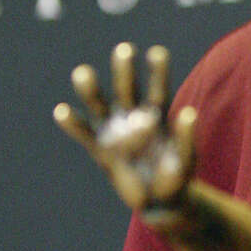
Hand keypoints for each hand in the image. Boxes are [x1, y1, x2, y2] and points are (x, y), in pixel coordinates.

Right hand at [55, 43, 196, 211]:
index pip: (158, 88)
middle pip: (127, 89)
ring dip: (90, 89)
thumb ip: (186, 139)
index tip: (157, 52)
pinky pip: (85, 134)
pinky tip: (61, 111)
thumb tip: (189, 112)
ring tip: (82, 73)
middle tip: (124, 49)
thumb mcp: (186, 160)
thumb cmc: (177, 178)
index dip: (157, 70)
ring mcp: (114, 131)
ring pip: (100, 105)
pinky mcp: (101, 150)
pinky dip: (73, 123)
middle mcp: (133, 117)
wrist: (160, 201)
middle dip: (124, 70)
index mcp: (157, 115)